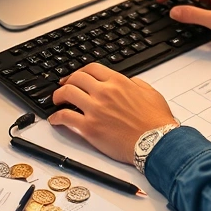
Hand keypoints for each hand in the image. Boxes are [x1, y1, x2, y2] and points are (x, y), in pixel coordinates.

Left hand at [49, 64, 176, 164]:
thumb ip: (136, 84)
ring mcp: (95, 109)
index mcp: (118, 82)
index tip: (76, 77)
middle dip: (67, 82)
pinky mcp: (89, 128)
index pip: (91, 68)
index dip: (80, 71)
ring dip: (58, 96)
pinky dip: (56, 117)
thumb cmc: (155, 121)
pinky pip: (65, 117)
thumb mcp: (150, 93)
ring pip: (67, 94)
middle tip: (64, 88)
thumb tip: (129, 82)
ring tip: (57, 101)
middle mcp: (104, 92)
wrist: (155, 142)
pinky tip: (55, 119)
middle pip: (76, 79)